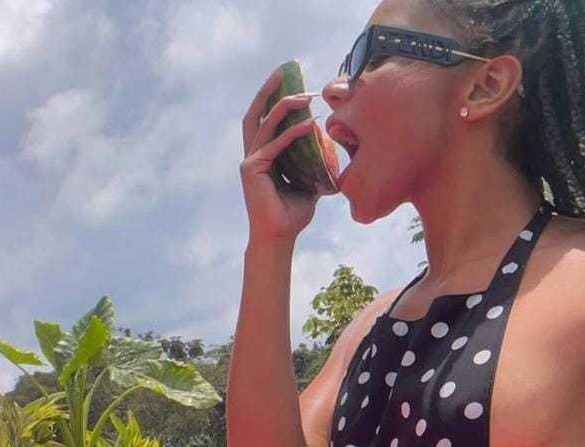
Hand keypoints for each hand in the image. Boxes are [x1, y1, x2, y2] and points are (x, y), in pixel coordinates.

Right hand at [240, 69, 323, 243]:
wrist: (280, 238)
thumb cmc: (292, 215)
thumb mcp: (309, 185)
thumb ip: (315, 167)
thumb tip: (333, 156)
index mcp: (263, 156)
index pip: (266, 120)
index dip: (275, 98)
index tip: (292, 82)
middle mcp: (253, 154)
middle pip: (257, 113)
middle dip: (269, 90)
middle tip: (286, 71)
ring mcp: (251, 161)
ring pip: (265, 123)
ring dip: (283, 105)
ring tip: (304, 96)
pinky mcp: (252, 169)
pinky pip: (275, 145)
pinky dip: (291, 133)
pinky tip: (307, 125)